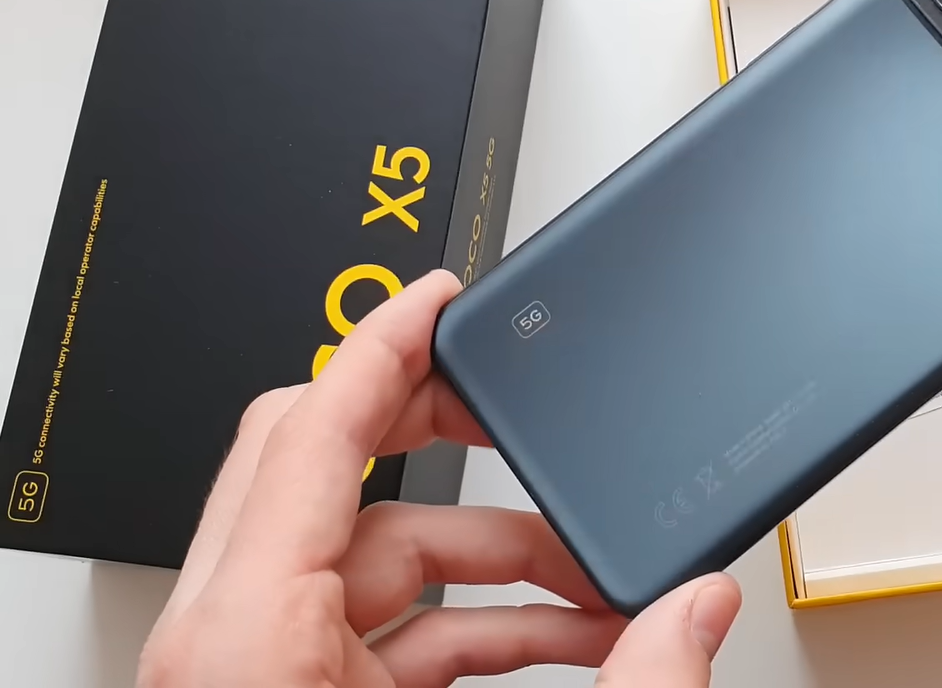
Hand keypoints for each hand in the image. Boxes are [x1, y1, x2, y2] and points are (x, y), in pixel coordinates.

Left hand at [135, 270, 741, 687]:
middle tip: (542, 427)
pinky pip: (384, 637)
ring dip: (501, 568)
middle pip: (337, 477)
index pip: (308, 427)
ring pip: (378, 563)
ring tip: (609, 597)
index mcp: (247, 643)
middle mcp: (236, 648)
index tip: (442, 295)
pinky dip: (478, 633)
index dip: (381, 341)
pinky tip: (572, 649)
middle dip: (466, 458)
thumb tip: (701, 613)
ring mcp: (262, 681)